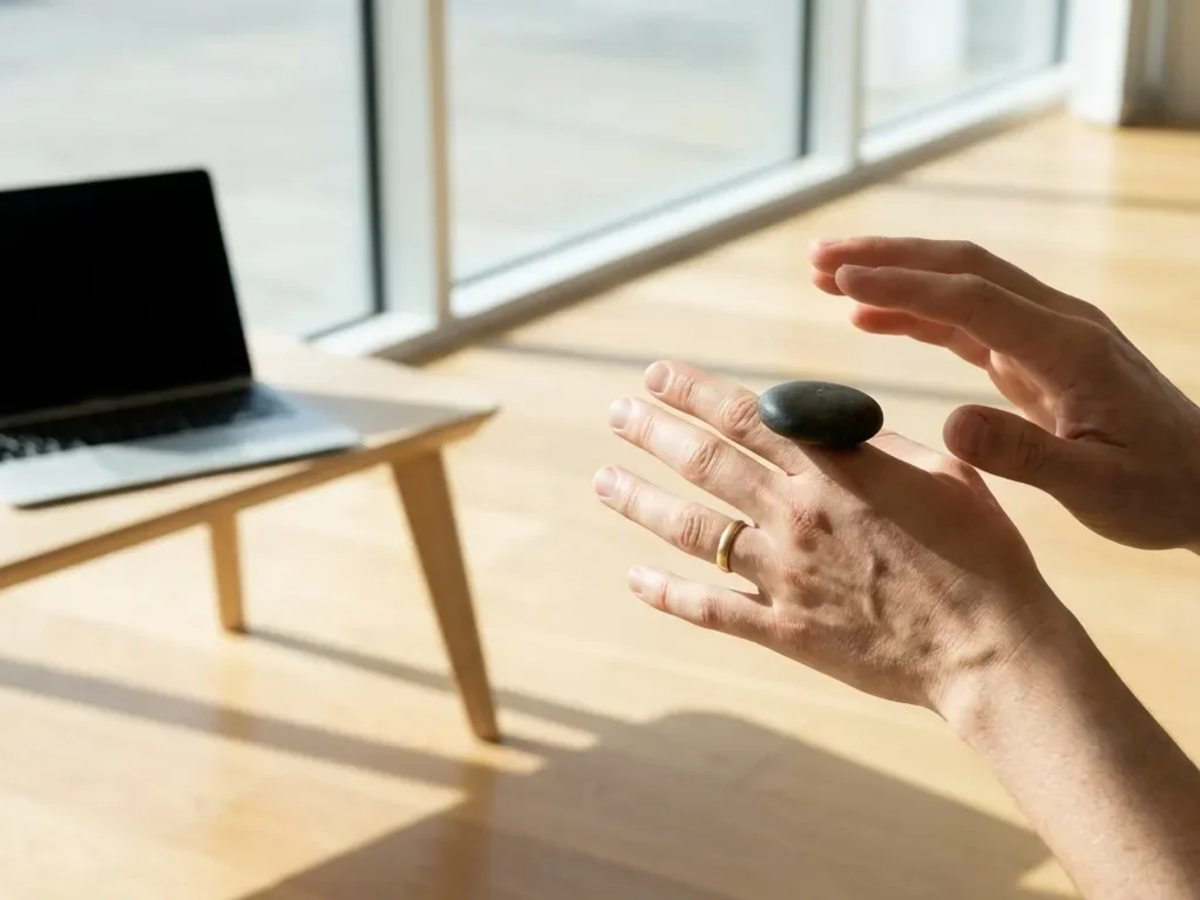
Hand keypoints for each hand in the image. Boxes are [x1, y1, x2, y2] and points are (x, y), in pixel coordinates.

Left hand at [593, 361, 1064, 712]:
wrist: (992, 647)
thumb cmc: (980, 553)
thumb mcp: (939, 472)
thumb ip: (872, 445)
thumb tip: (826, 422)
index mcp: (832, 471)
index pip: (743, 416)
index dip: (691, 391)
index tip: (654, 374)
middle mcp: (796, 515)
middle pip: (705, 463)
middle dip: (652, 432)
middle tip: (616, 413)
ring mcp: (783, 575)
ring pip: (692, 530)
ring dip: (640, 501)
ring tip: (602, 480)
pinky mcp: (784, 629)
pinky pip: (710, 608)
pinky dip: (666, 592)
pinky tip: (633, 578)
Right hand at [809, 237, 1199, 551]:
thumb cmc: (1161, 491)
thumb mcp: (1098, 488)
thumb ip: (1025, 455)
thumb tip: (949, 426)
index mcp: (1071, 348)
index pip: (973, 299)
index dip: (905, 286)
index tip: (843, 280)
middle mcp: (1057, 325)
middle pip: (962, 268)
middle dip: (887, 257)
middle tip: (816, 257)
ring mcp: (1046, 335)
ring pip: (959, 284)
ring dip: (894, 274)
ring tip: (825, 276)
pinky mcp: (1035, 354)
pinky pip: (964, 318)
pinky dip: (914, 311)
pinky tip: (869, 316)